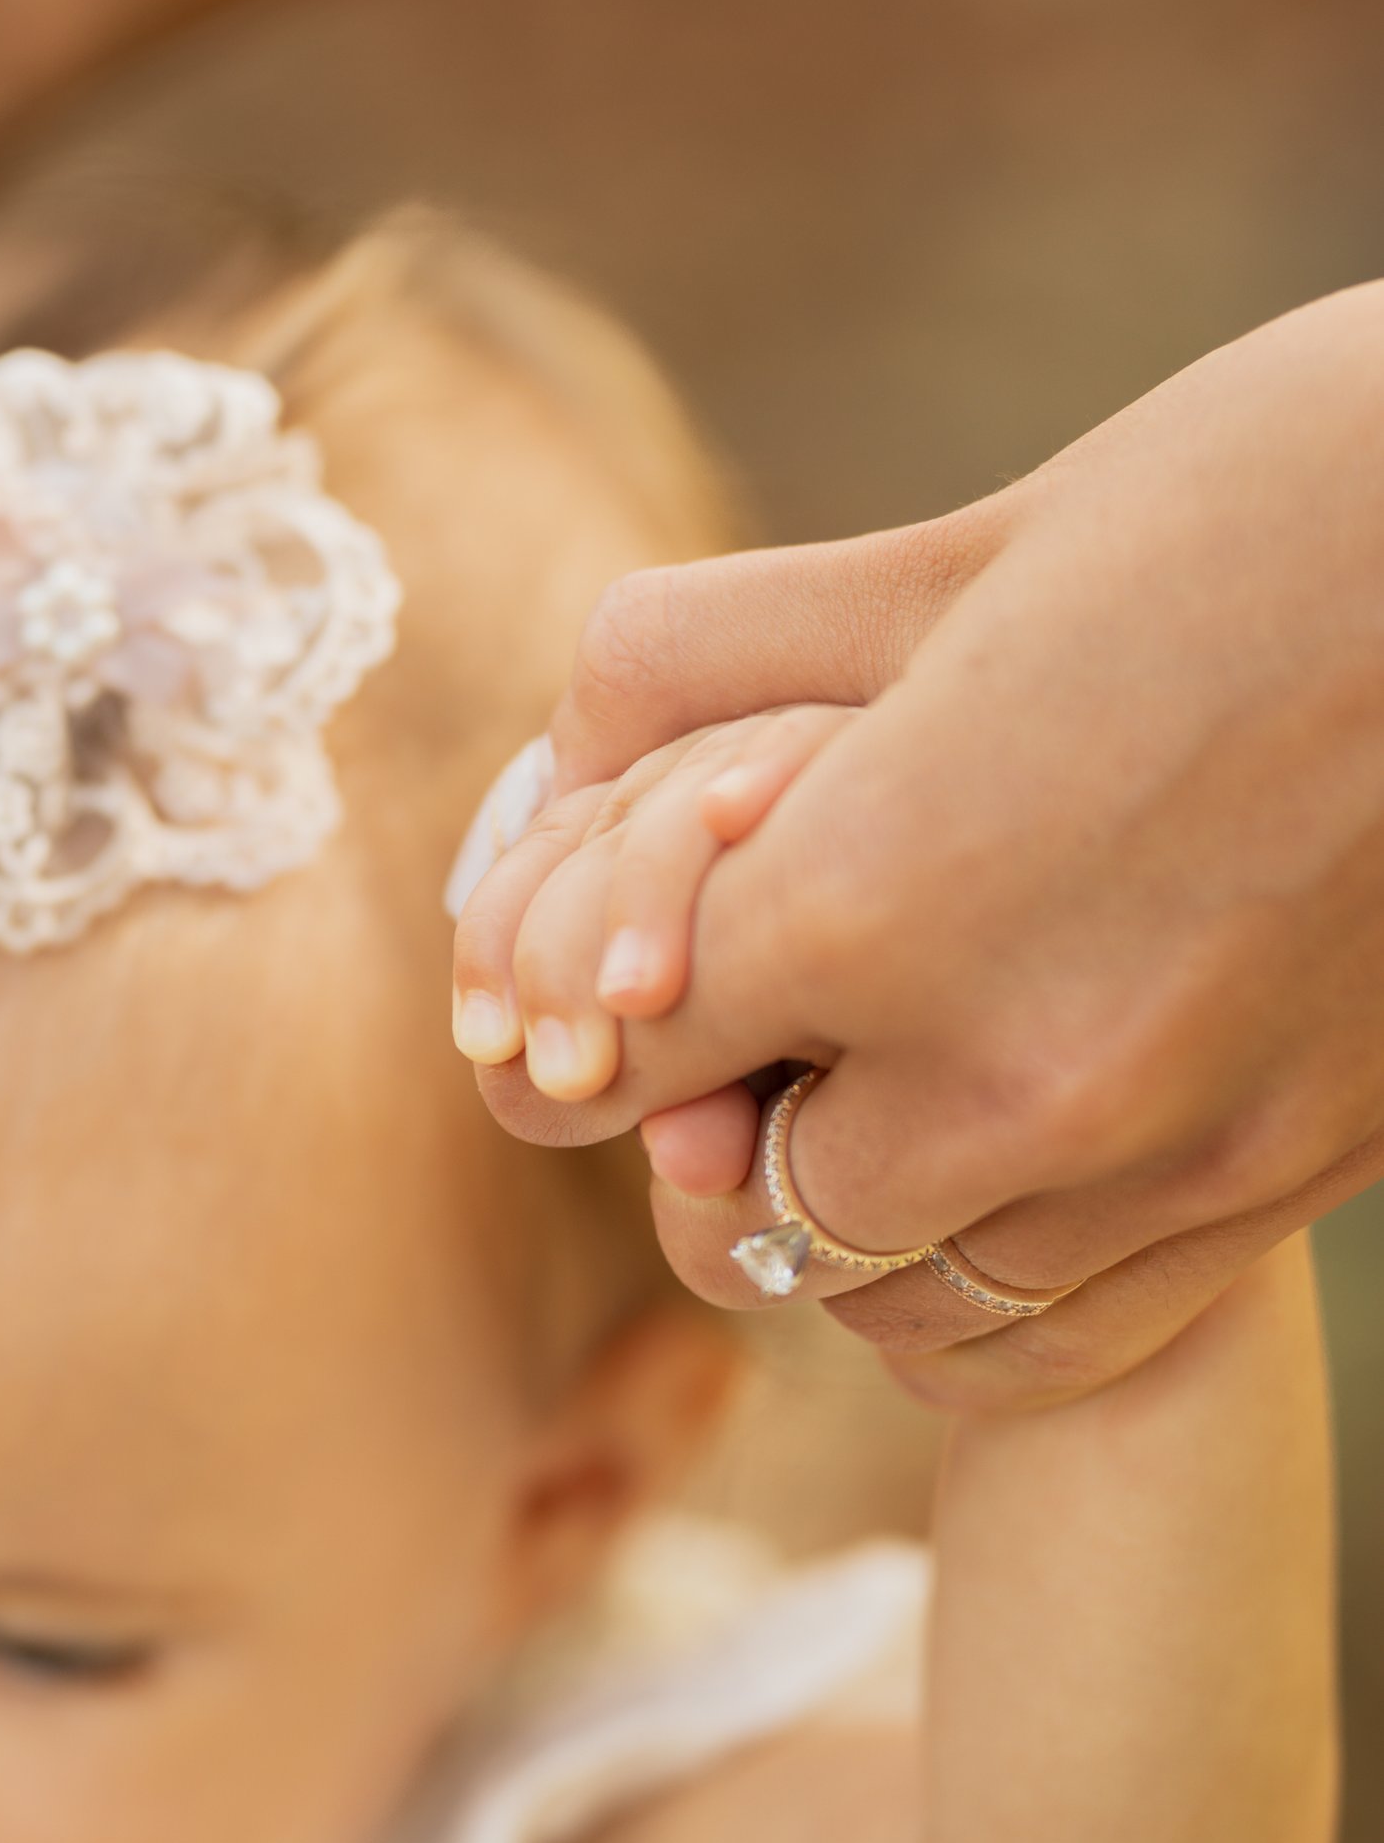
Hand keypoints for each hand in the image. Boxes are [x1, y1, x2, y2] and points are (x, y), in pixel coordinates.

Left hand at [450, 280, 1383, 1403]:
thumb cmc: (1255, 499)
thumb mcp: (954, 555)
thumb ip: (710, 664)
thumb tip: (553, 758)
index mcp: (882, 896)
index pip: (616, 1057)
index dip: (589, 1014)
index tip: (622, 974)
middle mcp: (1012, 1076)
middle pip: (742, 1210)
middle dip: (722, 1122)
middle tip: (766, 1017)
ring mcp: (1168, 1159)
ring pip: (894, 1303)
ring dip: (854, 1215)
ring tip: (889, 1080)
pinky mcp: (1289, 1186)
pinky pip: (1057, 1343)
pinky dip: (985, 1283)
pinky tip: (1001, 1160)